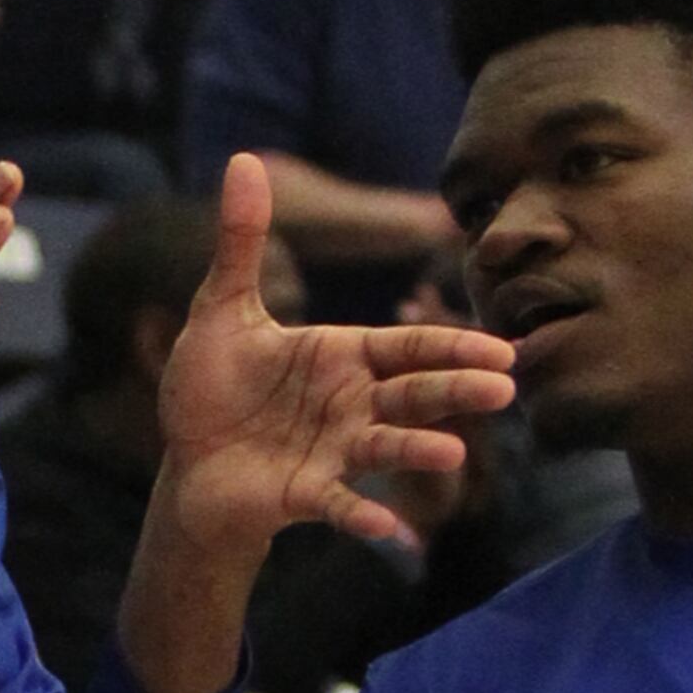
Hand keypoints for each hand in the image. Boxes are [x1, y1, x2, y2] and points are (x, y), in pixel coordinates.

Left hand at [150, 155, 519, 556]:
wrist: (187, 462)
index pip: (406, 346)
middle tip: (505, 388)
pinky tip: (390, 533)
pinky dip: (363, 516)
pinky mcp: (304, 494)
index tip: (501, 348)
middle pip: (412, 393)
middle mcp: (350, 404)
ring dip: (417, 450)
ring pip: (385, 446)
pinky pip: (338, 504)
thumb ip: (242, 242)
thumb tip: (242, 159)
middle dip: (455, 391)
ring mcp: (332, 452)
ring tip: (453, 453)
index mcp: (341, 356)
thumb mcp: (223, 308)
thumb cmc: (213, 387)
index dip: (451, 345)